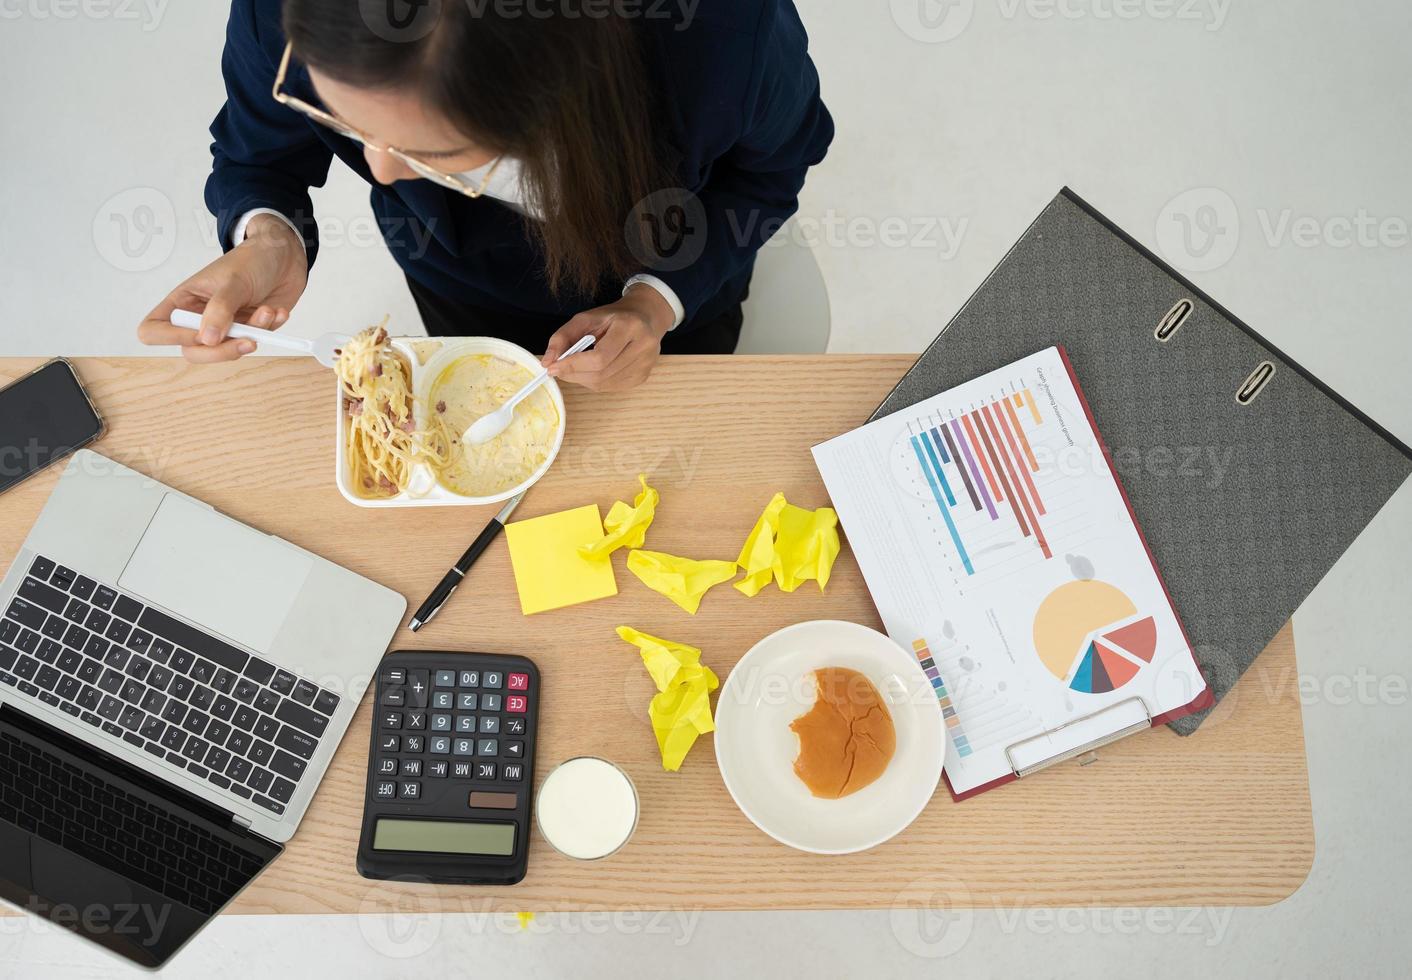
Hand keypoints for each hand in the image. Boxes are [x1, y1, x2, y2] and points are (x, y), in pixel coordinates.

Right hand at [136, 214, 308, 362]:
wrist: (283, 256)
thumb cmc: (251, 260)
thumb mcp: (234, 281)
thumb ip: (220, 310)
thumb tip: (206, 340)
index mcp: (183, 301)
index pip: (154, 330)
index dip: (171, 338)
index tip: (201, 333)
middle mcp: (199, 318)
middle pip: (193, 352)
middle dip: (222, 351)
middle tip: (248, 340)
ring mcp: (224, 327)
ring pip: (227, 351)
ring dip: (253, 335)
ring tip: (268, 310)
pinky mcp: (247, 332)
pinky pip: (254, 343)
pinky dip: (269, 330)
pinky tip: (276, 311)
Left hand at [542, 285, 673, 390]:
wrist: (644, 318)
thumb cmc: (612, 318)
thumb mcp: (585, 318)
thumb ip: (563, 337)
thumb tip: (548, 362)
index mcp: (629, 326)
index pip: (599, 357)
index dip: (573, 365)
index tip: (553, 367)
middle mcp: (643, 346)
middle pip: (602, 373)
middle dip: (575, 374)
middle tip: (559, 370)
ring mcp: (646, 364)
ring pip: (605, 384)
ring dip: (583, 379)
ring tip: (576, 368)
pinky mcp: (644, 376)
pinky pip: (612, 387)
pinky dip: (596, 382)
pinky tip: (593, 371)